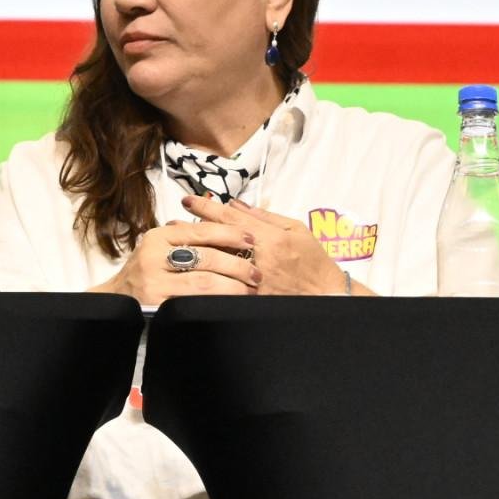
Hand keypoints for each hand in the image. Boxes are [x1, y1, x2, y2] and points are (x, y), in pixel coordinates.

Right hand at [104, 215, 261, 304]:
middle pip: (206, 257)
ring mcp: (154, 282)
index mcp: (158, 236)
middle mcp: (154, 256)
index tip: (251, 239)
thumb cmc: (145, 272)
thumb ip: (188, 240)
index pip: (201, 231)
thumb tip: (234, 235)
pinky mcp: (157, 306)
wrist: (116, 300)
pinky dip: (217, 303)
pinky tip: (231, 304)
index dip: (230, 234)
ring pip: (203, 282)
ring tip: (249, 290)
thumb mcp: (160, 248)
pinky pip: (194, 303)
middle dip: (237, 265)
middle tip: (256, 272)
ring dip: (232, 286)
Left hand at [187, 194, 351, 296]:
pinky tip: (191, 274)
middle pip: (218, 240)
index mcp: (269, 236)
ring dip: (195, 252)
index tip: (187, 200)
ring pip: (218, 262)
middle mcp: (259, 257)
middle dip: (192, 230)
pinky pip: (226, 287)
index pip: (230, 217)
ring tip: (175, 246)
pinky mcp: (253, 298)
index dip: (206, 207)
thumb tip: (236, 203)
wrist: (327, 294)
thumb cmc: (313, 259)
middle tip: (171, 223)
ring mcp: (254, 280)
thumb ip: (264, 216)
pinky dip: (207, 278)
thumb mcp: (295, 228)